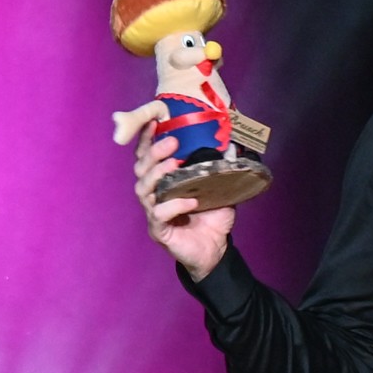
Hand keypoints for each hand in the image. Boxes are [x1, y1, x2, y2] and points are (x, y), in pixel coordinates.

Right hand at [134, 123, 234, 279]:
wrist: (215, 250)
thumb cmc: (212, 218)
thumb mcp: (219, 189)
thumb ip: (220, 169)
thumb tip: (231, 145)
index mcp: (163, 182)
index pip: (147, 158)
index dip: (146, 140)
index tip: (154, 122)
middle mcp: (153, 195)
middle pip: (140, 170)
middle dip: (153, 153)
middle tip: (172, 142)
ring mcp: (153, 213)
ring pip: (143, 190)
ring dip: (157, 174)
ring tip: (174, 165)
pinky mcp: (159, 231)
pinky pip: (158, 215)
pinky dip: (174, 205)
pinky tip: (190, 201)